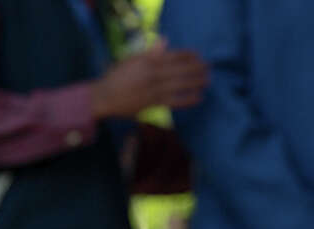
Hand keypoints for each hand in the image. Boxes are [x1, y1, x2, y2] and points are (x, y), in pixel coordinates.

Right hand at [90, 39, 208, 119]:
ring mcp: (155, 89)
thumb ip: (150, 52)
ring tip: (207, 79)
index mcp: (147, 61)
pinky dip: (188, 99)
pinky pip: (175, 101)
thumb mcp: (132, 59)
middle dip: (196, 67)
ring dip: (196, 81)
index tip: (197, 55)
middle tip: (208, 66)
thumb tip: (164, 40)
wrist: (105, 96)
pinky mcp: (155, 103)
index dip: (187, 55)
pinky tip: (199, 97)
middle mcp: (153, 73)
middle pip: (180, 69)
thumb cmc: (116, 77)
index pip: (172, 55)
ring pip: (180, 84)